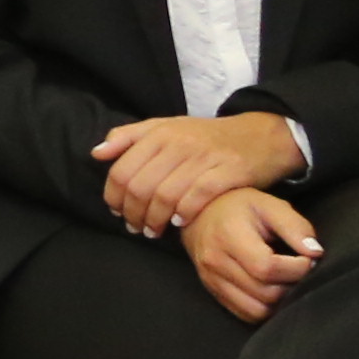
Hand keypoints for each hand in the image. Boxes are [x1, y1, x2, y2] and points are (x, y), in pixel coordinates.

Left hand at [94, 109, 300, 234]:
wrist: (261, 135)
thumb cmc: (207, 137)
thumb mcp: (166, 127)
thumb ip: (128, 137)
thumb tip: (97, 153)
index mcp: (158, 133)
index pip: (122, 170)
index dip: (114, 196)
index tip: (117, 211)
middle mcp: (178, 143)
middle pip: (140, 186)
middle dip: (133, 213)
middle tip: (135, 228)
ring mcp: (204, 157)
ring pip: (165, 195)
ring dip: (155, 219)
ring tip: (153, 231)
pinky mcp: (229, 171)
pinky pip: (198, 196)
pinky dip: (184, 213)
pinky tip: (179, 223)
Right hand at [183, 184, 326, 323]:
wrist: (200, 214)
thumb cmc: (240, 207)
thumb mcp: (270, 206)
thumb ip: (296, 227)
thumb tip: (315, 253)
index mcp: (228, 236)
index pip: (267, 268)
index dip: (297, 268)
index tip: (307, 258)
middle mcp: (215, 262)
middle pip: (265, 292)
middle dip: (292, 284)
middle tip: (299, 269)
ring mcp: (212, 280)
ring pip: (257, 310)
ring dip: (280, 301)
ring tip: (286, 280)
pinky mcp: (214, 292)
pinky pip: (246, 314)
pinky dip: (265, 308)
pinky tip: (271, 289)